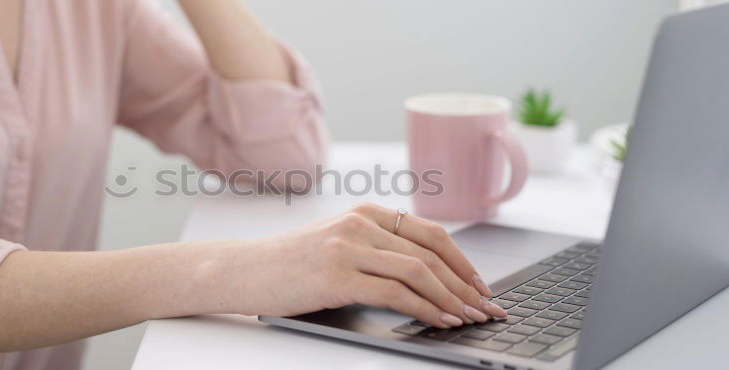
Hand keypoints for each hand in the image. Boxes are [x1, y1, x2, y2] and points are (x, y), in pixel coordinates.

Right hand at [217, 203, 506, 327]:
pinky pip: (395, 293)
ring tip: (470, 318)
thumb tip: (428, 277)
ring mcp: (348, 248)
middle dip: (466, 284)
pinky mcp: (337, 276)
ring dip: (452, 299)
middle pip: (432, 253)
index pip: (431, 234)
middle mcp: (360, 224)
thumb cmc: (288, 264)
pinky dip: (425, 309)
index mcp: (365, 213)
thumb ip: (376, 249)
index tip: (481, 286)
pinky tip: (439, 321)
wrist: (240, 271)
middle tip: (488, 307)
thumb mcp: (336, 243)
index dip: (462, 262)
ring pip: (419, 272)